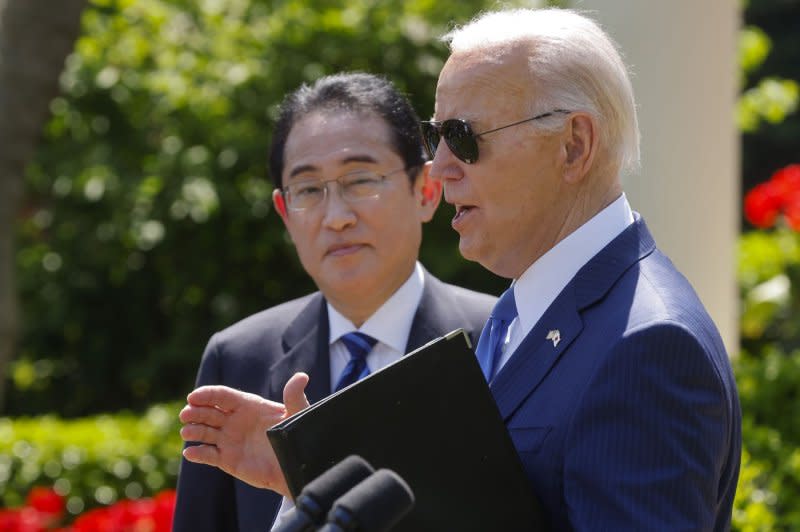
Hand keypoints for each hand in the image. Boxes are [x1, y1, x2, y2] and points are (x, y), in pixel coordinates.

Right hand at [179, 373, 310, 497]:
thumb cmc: (296, 435)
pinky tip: (191, 452)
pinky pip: (208, 455)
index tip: (193, 396)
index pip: (222, 396)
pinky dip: (197, 454)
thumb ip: (294, 397)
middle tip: (186, 414)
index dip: (207, 394)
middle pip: (209, 412)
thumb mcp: (297, 414)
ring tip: (188, 432)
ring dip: (193, 431)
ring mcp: (228, 439)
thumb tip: (302, 376)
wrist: (295, 466)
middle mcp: (234, 420)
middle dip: (195, 411)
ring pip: (204, 432)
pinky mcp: (226, 459)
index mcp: (247, 405)